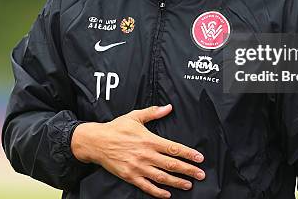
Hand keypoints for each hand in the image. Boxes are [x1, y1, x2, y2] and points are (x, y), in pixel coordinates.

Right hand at [71, 104, 204, 197]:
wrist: (96, 142)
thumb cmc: (116, 128)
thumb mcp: (135, 116)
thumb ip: (153, 112)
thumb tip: (168, 107)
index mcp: (149, 140)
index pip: (173, 148)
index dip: (188, 154)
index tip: (199, 158)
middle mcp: (146, 155)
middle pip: (171, 164)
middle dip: (188, 170)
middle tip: (201, 174)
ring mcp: (138, 167)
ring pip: (162, 177)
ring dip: (177, 182)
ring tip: (189, 184)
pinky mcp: (130, 176)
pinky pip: (146, 186)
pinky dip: (158, 192)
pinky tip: (167, 194)